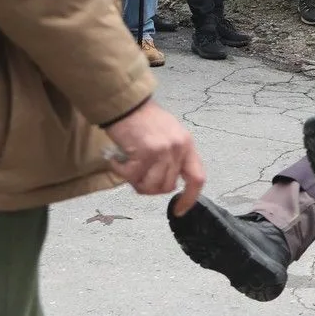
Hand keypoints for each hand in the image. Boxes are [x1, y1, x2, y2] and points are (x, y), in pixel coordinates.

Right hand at [104, 99, 204, 216]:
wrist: (127, 104)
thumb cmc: (145, 120)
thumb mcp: (169, 136)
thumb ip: (172, 158)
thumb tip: (167, 183)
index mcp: (187, 146)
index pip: (197, 178)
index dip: (190, 198)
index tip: (179, 210)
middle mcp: (179, 149)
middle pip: (166, 187)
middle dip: (149, 187)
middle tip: (136, 176)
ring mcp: (163, 151)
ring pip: (150, 185)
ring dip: (135, 181)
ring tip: (127, 167)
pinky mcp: (145, 152)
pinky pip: (132, 176)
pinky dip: (120, 171)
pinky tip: (116, 160)